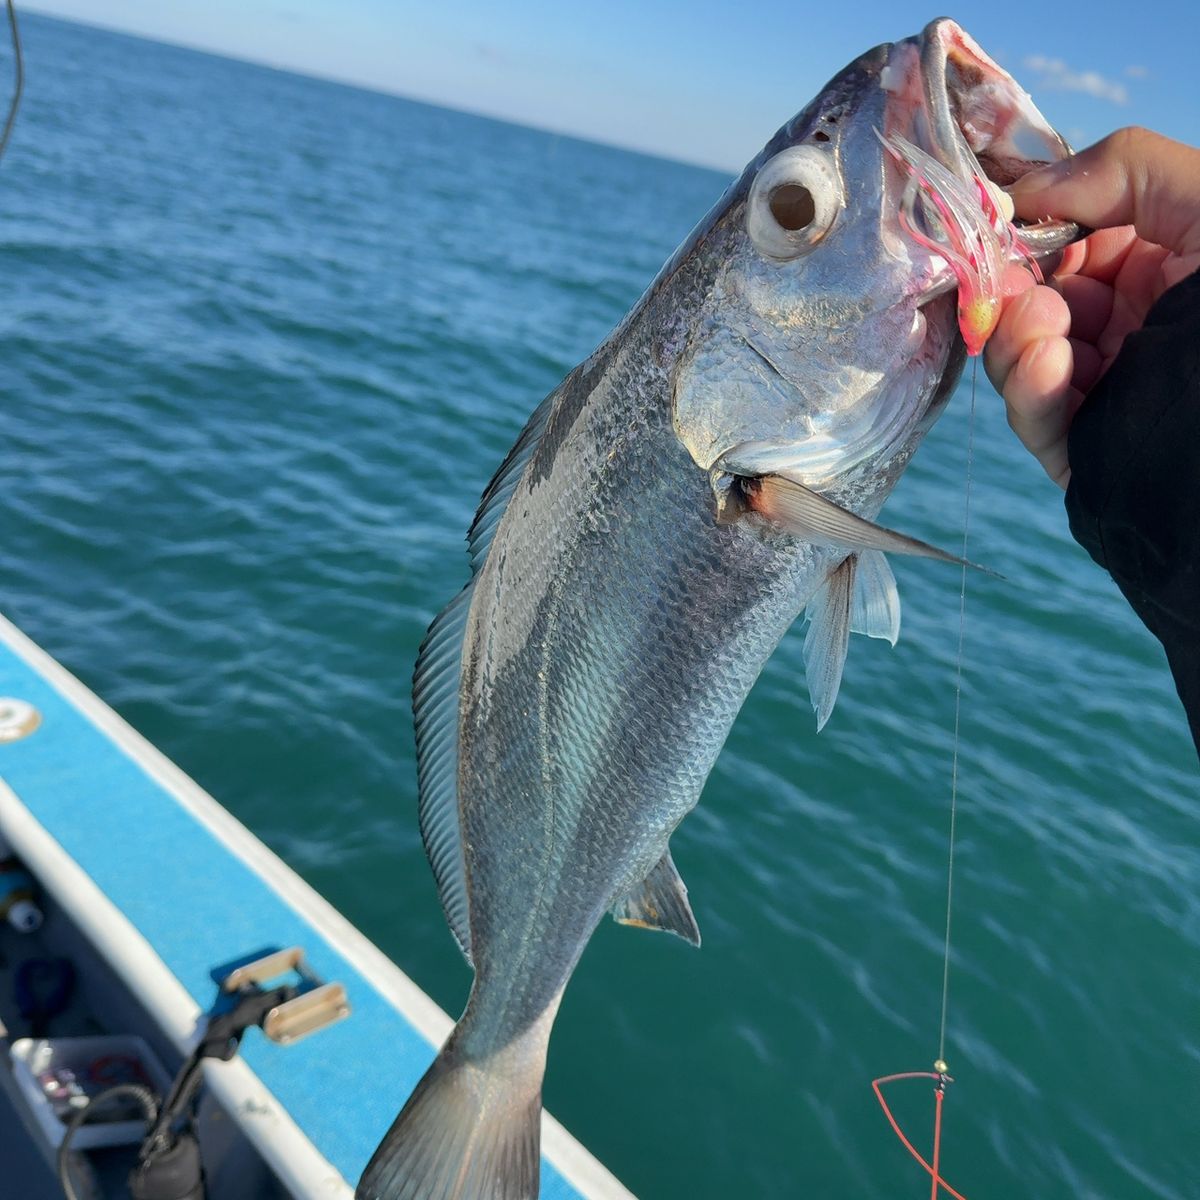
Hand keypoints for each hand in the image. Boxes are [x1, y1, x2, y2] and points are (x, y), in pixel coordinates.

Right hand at [984, 128, 1199, 486]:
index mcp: (1156, 270)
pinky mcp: (1086, 447)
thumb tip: (1020, 192)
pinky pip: (1036, 421)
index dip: (1029, 237)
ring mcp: (1104, 389)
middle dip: (1011, 292)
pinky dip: (1028, 391)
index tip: (1001, 228)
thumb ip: (1118, 170)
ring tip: (1040, 326)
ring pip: (1019, 363)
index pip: (1066, 249)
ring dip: (1016, 338)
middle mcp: (1126, 328)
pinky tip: (1044, 364)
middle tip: (1003, 283)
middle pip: (1030, 306)